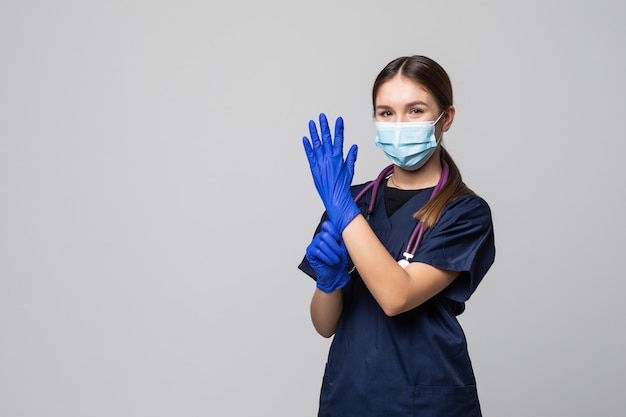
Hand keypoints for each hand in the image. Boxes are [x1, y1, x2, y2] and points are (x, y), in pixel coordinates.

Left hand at [303, 113, 359, 232]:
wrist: (335, 197)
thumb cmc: (342, 185)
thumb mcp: (349, 170)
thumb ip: (350, 158)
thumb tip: (353, 147)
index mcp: (338, 157)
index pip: (338, 139)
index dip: (338, 128)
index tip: (339, 120)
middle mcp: (328, 158)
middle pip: (326, 138)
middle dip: (324, 126)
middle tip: (322, 116)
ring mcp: (320, 162)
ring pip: (316, 144)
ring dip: (314, 133)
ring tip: (312, 123)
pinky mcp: (314, 168)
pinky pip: (309, 155)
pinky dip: (307, 146)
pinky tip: (305, 139)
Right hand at [305, 221, 349, 292]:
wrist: (334, 274)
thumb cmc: (339, 260)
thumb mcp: (343, 248)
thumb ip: (342, 239)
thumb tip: (346, 231)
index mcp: (327, 234)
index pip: (327, 225)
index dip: (334, 232)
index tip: (339, 240)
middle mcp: (319, 237)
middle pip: (324, 235)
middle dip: (334, 245)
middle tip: (339, 253)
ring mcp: (314, 244)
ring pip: (322, 244)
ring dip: (331, 253)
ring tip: (336, 260)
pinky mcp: (310, 252)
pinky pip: (317, 252)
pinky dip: (326, 258)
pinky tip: (331, 262)